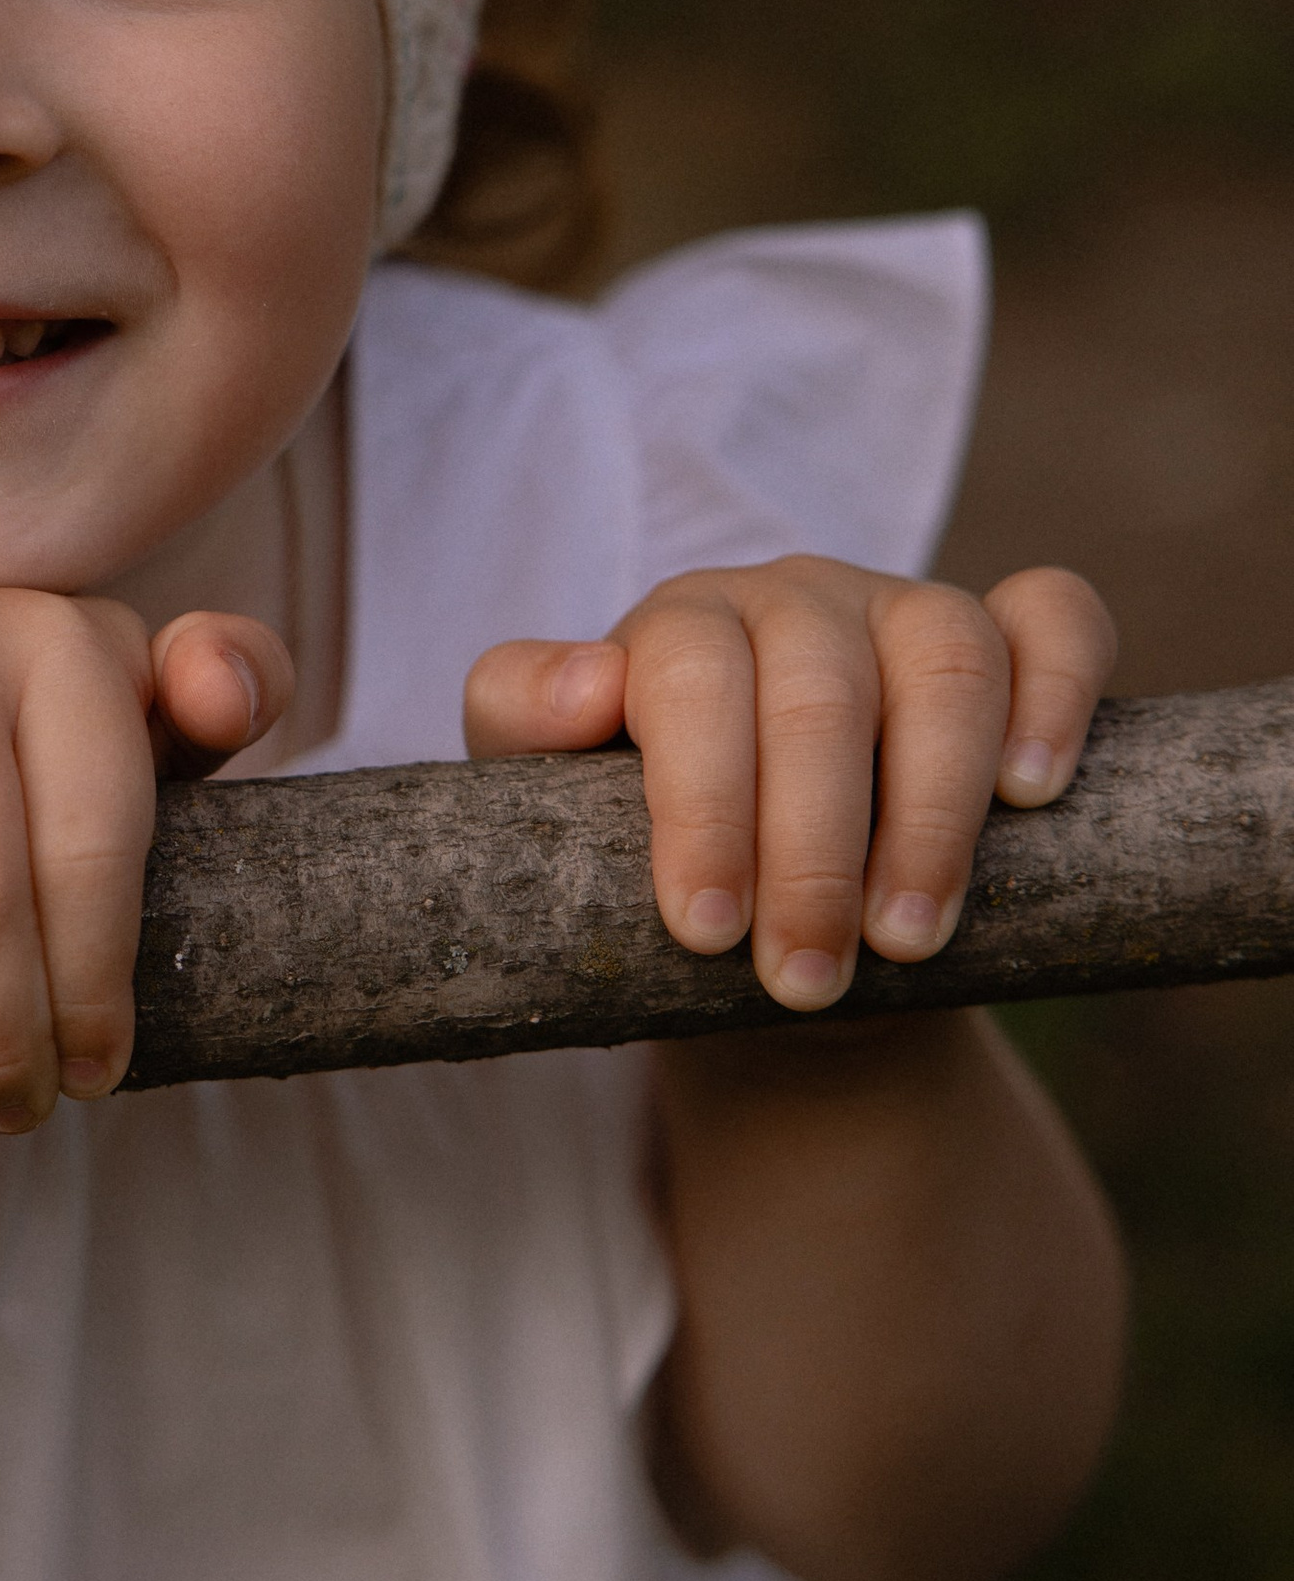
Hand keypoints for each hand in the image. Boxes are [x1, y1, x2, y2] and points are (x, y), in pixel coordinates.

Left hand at [463, 560, 1116, 1012]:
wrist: (763, 939)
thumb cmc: (645, 865)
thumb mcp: (549, 804)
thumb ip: (522, 722)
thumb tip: (592, 685)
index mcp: (681, 627)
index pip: (691, 672)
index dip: (703, 803)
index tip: (705, 931)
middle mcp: (795, 601)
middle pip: (820, 685)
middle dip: (811, 847)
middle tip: (802, 980)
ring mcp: (907, 611)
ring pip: (945, 657)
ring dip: (932, 811)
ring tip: (905, 942)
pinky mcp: (1009, 643)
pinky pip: (1057, 622)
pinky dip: (1055, 692)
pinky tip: (1032, 792)